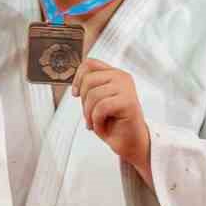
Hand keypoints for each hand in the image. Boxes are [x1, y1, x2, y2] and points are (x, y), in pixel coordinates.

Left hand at [71, 59, 151, 182]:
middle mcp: (122, 77)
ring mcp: (126, 88)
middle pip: (88, 80)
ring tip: (96, 123)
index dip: (78, 78)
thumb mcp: (97, 101)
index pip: (89, 64)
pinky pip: (101, 107)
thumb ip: (89, 88)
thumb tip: (75, 85)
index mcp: (114, 74)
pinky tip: (102, 126)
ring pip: (93, 95)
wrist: (130, 142)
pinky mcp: (128, 102)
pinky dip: (97, 121)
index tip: (75, 94)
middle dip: (83, 102)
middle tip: (89, 115)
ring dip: (89, 114)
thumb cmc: (114, 123)